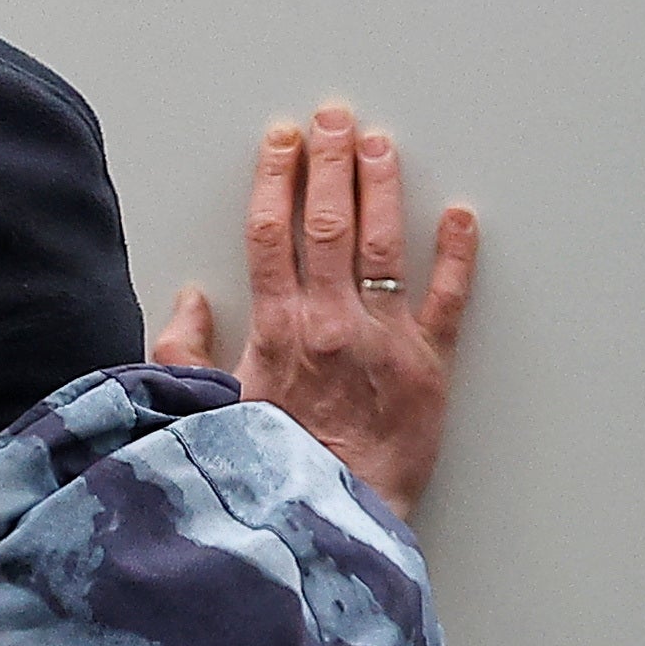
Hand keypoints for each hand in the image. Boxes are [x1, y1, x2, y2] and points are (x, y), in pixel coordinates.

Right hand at [153, 103, 478, 518]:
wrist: (324, 526)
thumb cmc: (264, 476)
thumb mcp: (200, 415)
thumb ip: (184, 354)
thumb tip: (190, 302)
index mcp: (276, 330)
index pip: (272, 234)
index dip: (275, 180)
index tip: (279, 142)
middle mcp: (331, 323)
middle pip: (329, 222)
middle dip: (329, 162)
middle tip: (332, 120)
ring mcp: (384, 340)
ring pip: (384, 244)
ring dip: (382, 186)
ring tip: (380, 143)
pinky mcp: (430, 367)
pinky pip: (449, 298)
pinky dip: (458, 254)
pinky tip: (460, 215)